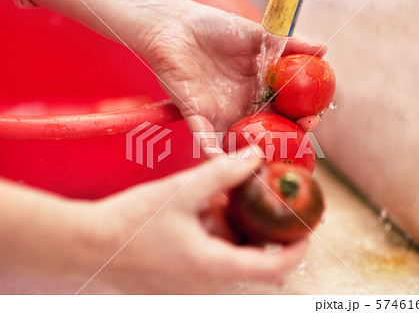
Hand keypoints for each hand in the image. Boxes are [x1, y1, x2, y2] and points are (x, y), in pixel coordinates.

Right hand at [83, 151, 307, 293]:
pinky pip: (209, 263)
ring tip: (220, 203)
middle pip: (253, 264)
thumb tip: (256, 156)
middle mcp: (207, 285)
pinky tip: (198, 215)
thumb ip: (223, 173)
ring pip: (229, 261)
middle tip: (263, 206)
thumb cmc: (131, 221)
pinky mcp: (177, 283)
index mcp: (215, 267)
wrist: (87, 245)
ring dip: (233, 234)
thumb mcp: (182, 191)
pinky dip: (213, 240)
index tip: (306, 230)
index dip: (297, 250)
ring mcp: (191, 287)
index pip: (275, 269)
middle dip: (261, 235)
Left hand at [137, 0, 325, 151]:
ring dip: (255, 155)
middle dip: (287, 139)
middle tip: (300, 137)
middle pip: (270, 131)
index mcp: (260, 89)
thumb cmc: (214, 28)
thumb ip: (289, 43)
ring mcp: (222, 115)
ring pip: (242, 143)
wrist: (175, 27)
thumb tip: (324, 50)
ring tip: (271, 159)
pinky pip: (207, 141)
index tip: (315, 116)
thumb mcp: (257, 35)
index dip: (303, 115)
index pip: (288, 109)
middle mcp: (244, 107)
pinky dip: (216, 155)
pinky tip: (227, 164)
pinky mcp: (197, 118)